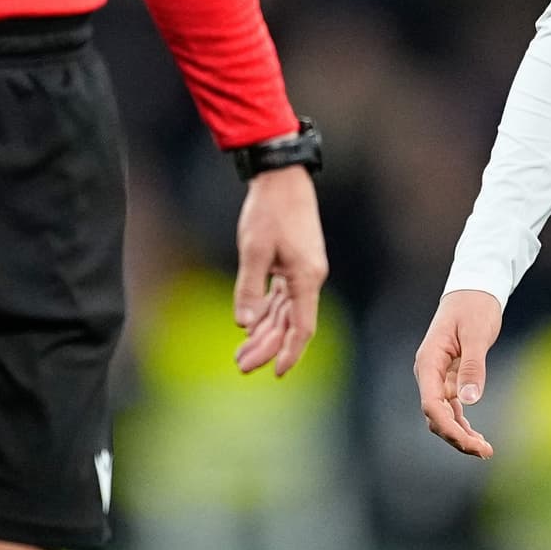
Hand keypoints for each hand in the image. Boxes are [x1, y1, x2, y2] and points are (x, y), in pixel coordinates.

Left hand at [233, 166, 329, 375]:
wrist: (283, 178)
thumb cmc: (269, 210)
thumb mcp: (254, 250)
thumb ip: (249, 289)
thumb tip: (244, 325)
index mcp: (306, 277)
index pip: (302, 327)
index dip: (289, 351)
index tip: (276, 372)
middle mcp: (309, 279)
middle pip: (291, 324)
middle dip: (267, 347)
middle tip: (241, 366)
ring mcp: (302, 272)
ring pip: (285, 313)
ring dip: (265, 333)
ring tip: (241, 354)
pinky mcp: (294, 265)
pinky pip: (282, 298)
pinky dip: (267, 314)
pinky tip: (250, 327)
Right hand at [414, 288, 502, 457]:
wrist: (474, 290)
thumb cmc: (474, 307)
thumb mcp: (477, 334)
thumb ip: (473, 366)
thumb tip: (470, 401)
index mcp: (429, 361)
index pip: (431, 404)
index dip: (448, 427)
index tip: (469, 443)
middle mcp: (429, 373)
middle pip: (435, 415)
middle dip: (456, 437)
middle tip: (484, 451)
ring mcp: (437, 377)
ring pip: (443, 415)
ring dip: (460, 434)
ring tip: (485, 450)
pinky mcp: (449, 378)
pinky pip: (452, 408)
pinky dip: (463, 423)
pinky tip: (477, 437)